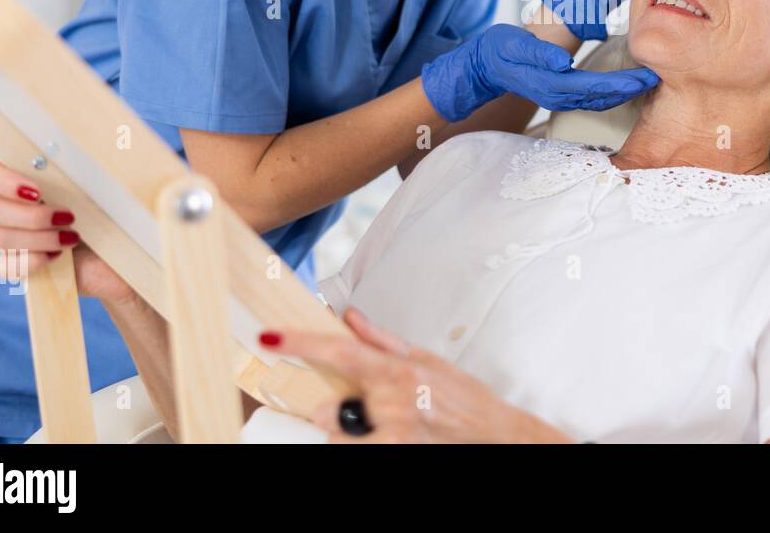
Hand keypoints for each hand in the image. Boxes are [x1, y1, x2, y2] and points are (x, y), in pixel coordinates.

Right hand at [0, 160, 133, 303]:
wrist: (129, 258)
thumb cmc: (121, 216)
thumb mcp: (117, 186)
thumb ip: (105, 163)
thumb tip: (111, 139)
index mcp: (29, 181)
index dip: (2, 180)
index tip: (37, 191)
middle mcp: (14, 209)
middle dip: (31, 216)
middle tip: (68, 217)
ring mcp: (14, 240)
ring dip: (39, 239)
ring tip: (73, 237)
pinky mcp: (20, 268)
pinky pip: (5, 267)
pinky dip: (33, 262)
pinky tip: (59, 257)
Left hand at [259, 308, 572, 443]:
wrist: (498, 436)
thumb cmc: (465, 398)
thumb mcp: (427, 359)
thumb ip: (381, 340)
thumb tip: (348, 316)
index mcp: (398, 370)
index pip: (339, 351)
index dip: (301, 344)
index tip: (271, 337)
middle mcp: (394, 402)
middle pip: (331, 410)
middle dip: (333, 412)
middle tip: (356, 411)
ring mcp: (395, 433)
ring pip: (340, 439)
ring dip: (348, 436)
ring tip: (378, 429)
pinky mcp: (397, 454)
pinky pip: (359, 451)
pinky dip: (364, 445)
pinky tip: (390, 437)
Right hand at [420, 23, 658, 121]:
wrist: (485, 66)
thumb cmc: (499, 50)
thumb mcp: (512, 44)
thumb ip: (536, 52)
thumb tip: (562, 62)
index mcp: (551, 84)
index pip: (595, 87)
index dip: (623, 84)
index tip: (646, 76)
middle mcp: (559, 95)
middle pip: (604, 97)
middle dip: (633, 89)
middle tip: (660, 77)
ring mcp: (562, 96)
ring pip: (601, 99)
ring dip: (626, 91)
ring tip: (650, 79)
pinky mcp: (563, 92)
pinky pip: (595, 96)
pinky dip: (614, 91)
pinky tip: (629, 82)